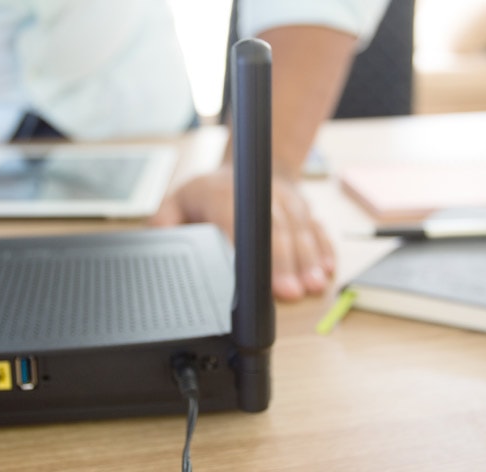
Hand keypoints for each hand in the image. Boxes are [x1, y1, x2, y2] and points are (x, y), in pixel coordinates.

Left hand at [150, 165, 334, 300]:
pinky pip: (318, 228)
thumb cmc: (211, 194)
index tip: (256, 274)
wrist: (250, 166)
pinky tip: (327, 270)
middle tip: (290, 291)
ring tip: (312, 285)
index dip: (249, 246)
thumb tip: (158, 242)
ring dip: (309, 258)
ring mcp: (286, 199)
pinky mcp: (304, 209)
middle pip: (277, 226)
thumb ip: (164, 224)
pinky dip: (324, 249)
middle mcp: (260, 192)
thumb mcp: (177, 201)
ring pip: (301, 227)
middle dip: (285, 261)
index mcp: (224, 193)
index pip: (239, 219)